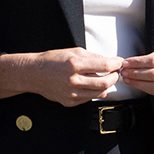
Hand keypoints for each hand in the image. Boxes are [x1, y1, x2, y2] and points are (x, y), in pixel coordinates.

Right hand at [0, 48, 120, 105]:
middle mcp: (73, 80)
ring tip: (104, 78)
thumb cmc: (52, 60)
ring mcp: (71, 93)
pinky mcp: (70, 102)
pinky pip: (89, 98)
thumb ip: (92, 57)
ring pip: (99, 93)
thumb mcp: (73, 51)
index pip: (104, 65)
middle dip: (115, 77)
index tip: (119, 62)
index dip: (116, 64)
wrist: (34, 74)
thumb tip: (109, 61)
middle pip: (105, 83)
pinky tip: (90, 84)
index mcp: (74, 64)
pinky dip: (94, 91)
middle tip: (115, 72)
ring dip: (106, 85)